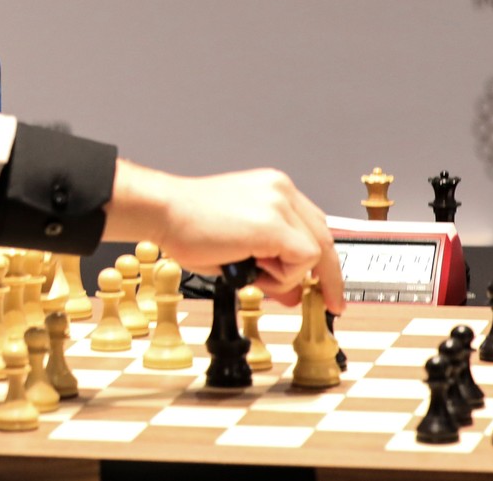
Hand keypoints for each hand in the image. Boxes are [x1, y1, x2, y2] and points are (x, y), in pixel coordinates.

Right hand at [104, 161, 344, 312]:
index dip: (323, 262)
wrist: (163, 212)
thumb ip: (271, 266)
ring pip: (314, 253)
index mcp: (274, 190)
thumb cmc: (187, 225)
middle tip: (325, 303)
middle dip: (325, 277)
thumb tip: (293, 293)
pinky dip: (283, 275)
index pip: (313, 228)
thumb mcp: (239, 249)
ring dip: (287, 275)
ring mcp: (280, 204)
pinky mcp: (274, 223)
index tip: (328, 287)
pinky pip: (302, 260)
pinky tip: (254, 266)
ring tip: (252, 268)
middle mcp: (282, 191)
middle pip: (323, 239)